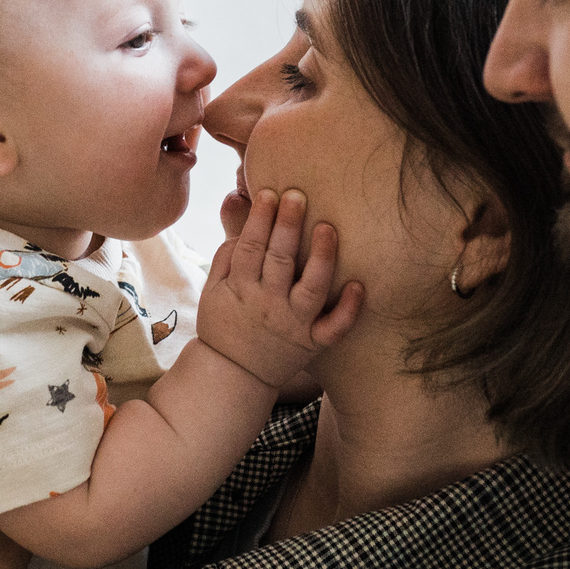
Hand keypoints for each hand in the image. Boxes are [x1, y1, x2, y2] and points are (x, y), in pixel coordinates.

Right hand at [194, 189, 361, 388]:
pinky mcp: (312, 342)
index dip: (260, 219)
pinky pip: (334, 328)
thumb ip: (225, 257)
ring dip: (321, 257)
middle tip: (298, 195)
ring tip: (327, 228)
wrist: (232, 375)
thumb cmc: (223, 325)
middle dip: (288, 225)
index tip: (270, 193)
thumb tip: (245, 223)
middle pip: (280, 260)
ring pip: (311, 288)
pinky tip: (358, 285)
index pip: (250, 247)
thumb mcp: (211, 291)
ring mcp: (293, 324)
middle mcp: (268, 304)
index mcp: (241, 289)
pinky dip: (348, 309)